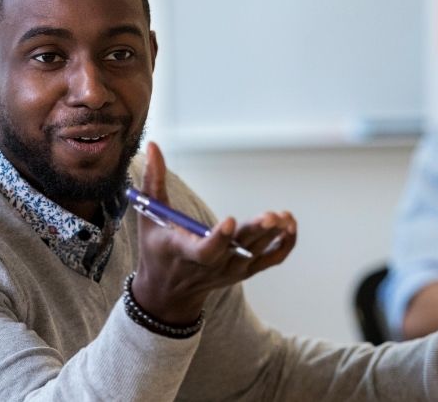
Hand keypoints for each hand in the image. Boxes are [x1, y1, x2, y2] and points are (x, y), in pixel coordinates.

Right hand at [131, 142, 297, 324]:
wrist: (169, 291)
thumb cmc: (157, 249)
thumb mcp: (149, 216)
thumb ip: (153, 181)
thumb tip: (153, 145)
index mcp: (184, 252)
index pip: (204, 251)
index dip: (218, 238)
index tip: (230, 220)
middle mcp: (211, 266)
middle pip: (237, 251)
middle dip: (255, 232)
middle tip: (270, 216)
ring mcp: (231, 270)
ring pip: (257, 253)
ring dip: (272, 234)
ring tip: (283, 215)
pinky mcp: (245, 271)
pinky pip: (271, 259)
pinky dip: (284, 244)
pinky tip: (289, 225)